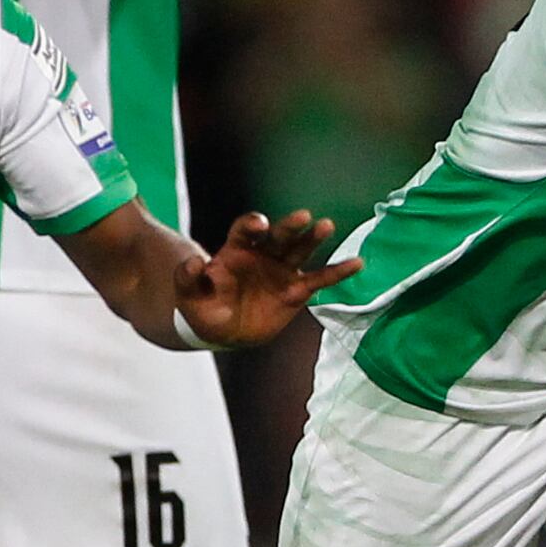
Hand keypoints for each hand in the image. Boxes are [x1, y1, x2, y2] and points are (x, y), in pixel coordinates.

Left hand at [172, 210, 357, 348]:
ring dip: (313, 238)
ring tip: (327, 226)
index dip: (252, 225)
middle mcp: (262, 254)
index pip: (245, 231)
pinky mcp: (296, 289)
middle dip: (290, 226)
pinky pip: (320, 279)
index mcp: (235, 250)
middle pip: (278, 236)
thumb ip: (187, 278)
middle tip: (304, 216)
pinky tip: (358, 263)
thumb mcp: (188, 296)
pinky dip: (338, 272)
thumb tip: (195, 262)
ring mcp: (281, 270)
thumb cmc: (203, 308)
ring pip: (300, 250)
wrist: (222, 330)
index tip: (260, 225)